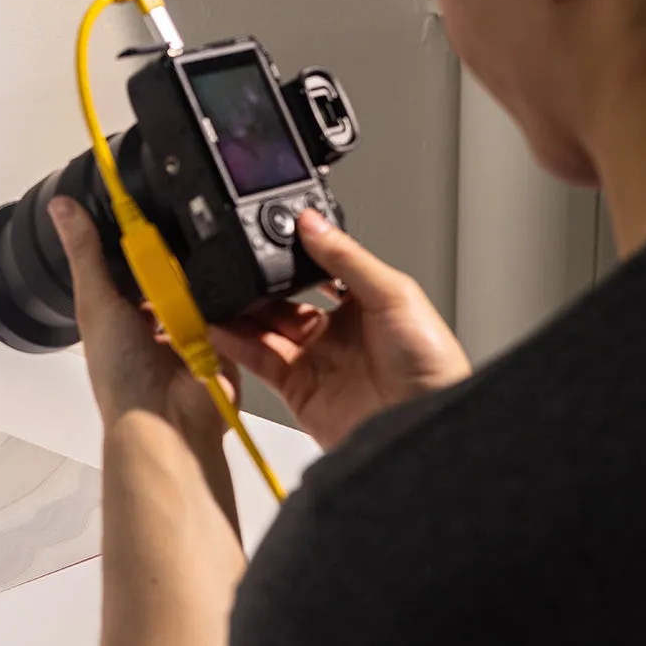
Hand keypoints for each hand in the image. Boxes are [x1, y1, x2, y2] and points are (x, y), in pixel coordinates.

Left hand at [48, 197, 237, 450]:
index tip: (146, 197)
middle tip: (180, 222)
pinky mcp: (224, 337)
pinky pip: (233, 304)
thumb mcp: (96, 302)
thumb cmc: (121, 375)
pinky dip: (229, 295)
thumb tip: (62, 207)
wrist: (168, 418)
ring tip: (201, 258)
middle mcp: (155, 318)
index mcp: (121, 310)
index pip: (133, 260)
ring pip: (203, 283)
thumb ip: (85, 254)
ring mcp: (191, 328)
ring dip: (203, 273)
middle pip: (172, 269)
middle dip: (177, 252)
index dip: (140, 235)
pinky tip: (226, 281)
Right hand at [210, 209, 470, 448]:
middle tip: (230, 266)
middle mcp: (334, 330)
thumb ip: (346, 258)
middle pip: (280, 300)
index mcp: (361, 302)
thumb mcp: (393, 294)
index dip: (287, 258)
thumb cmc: (431, 364)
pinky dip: (232, 343)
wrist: (425, 423)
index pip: (313, 272)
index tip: (262, 238)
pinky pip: (256, 360)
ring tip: (214, 293)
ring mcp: (312, 359)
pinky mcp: (295, 388)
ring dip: (236, 312)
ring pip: (262, 328)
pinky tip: (217, 326)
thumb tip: (311, 223)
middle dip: (255, 285)